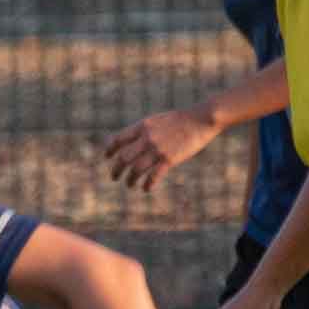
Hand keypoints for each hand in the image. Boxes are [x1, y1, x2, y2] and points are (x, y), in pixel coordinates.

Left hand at [99, 106, 218, 189]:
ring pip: (136, 169)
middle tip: (114, 177)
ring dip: (130, 180)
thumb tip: (135, 142)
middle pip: (124, 157)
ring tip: (129, 185)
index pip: (119, 139)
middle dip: (116, 169)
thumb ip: (146, 130)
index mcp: (142, 126)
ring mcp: (157, 149)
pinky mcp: (169, 159)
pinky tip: (146, 189)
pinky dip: (147, 185)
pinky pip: (153, 176)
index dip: (110, 149)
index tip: (107, 157)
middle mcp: (147, 138)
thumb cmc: (181, 120)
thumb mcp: (158, 120)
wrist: (201, 119)